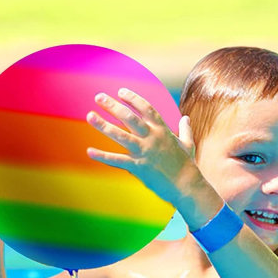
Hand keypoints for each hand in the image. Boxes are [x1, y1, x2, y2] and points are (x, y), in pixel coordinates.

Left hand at [86, 88, 196, 205]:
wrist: (186, 185)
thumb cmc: (186, 165)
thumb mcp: (187, 144)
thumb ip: (185, 129)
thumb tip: (186, 118)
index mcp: (162, 130)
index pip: (146, 108)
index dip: (133, 98)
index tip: (120, 91)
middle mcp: (152, 138)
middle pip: (129, 117)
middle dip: (113, 106)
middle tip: (99, 97)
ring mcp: (144, 152)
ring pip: (120, 136)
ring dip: (103, 125)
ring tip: (90, 115)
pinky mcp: (138, 167)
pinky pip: (117, 160)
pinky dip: (103, 156)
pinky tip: (89, 151)